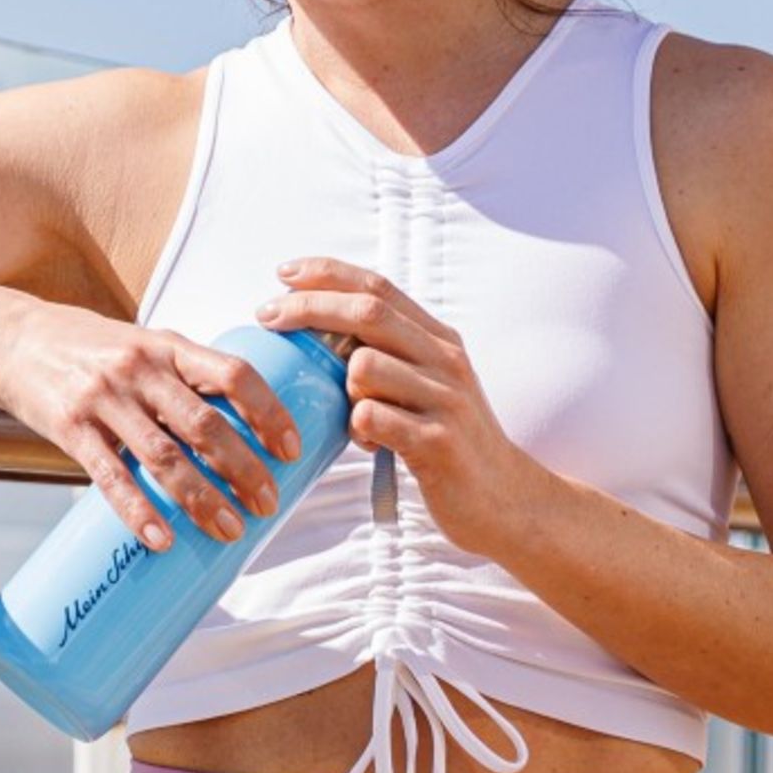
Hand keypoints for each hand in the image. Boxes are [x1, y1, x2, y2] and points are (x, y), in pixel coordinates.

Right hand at [0, 297, 308, 553]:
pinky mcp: (71, 427)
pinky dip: (139, 510)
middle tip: (267, 504)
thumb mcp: (145, 345)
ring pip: (164, 455)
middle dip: (243, 468)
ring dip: (201, 497)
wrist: (14, 339)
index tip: (291, 449)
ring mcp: (104, 398)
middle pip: (205, 424)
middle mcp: (140, 368)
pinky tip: (161, 538)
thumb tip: (242, 427)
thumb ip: (186, 378)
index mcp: (168, 346)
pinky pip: (110, 476)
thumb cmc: (91, 347)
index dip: (268, 412)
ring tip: (228, 530)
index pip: (233, 374)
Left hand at [257, 256, 545, 560]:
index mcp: (440, 340)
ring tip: (356, 416)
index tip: (285, 274)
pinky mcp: (437, 442)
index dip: (327, 274)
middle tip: (267, 318)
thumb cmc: (452, 440)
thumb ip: (392, 354)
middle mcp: (446, 360)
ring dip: (343, 389)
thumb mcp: (432, 384)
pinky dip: (357, 428)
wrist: (505, 498)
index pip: (378, 286)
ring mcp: (445, 400)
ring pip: (363, 366)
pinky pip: (370, 417)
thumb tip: (324, 331)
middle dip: (308, 308)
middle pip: (366, 311)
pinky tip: (370, 443)